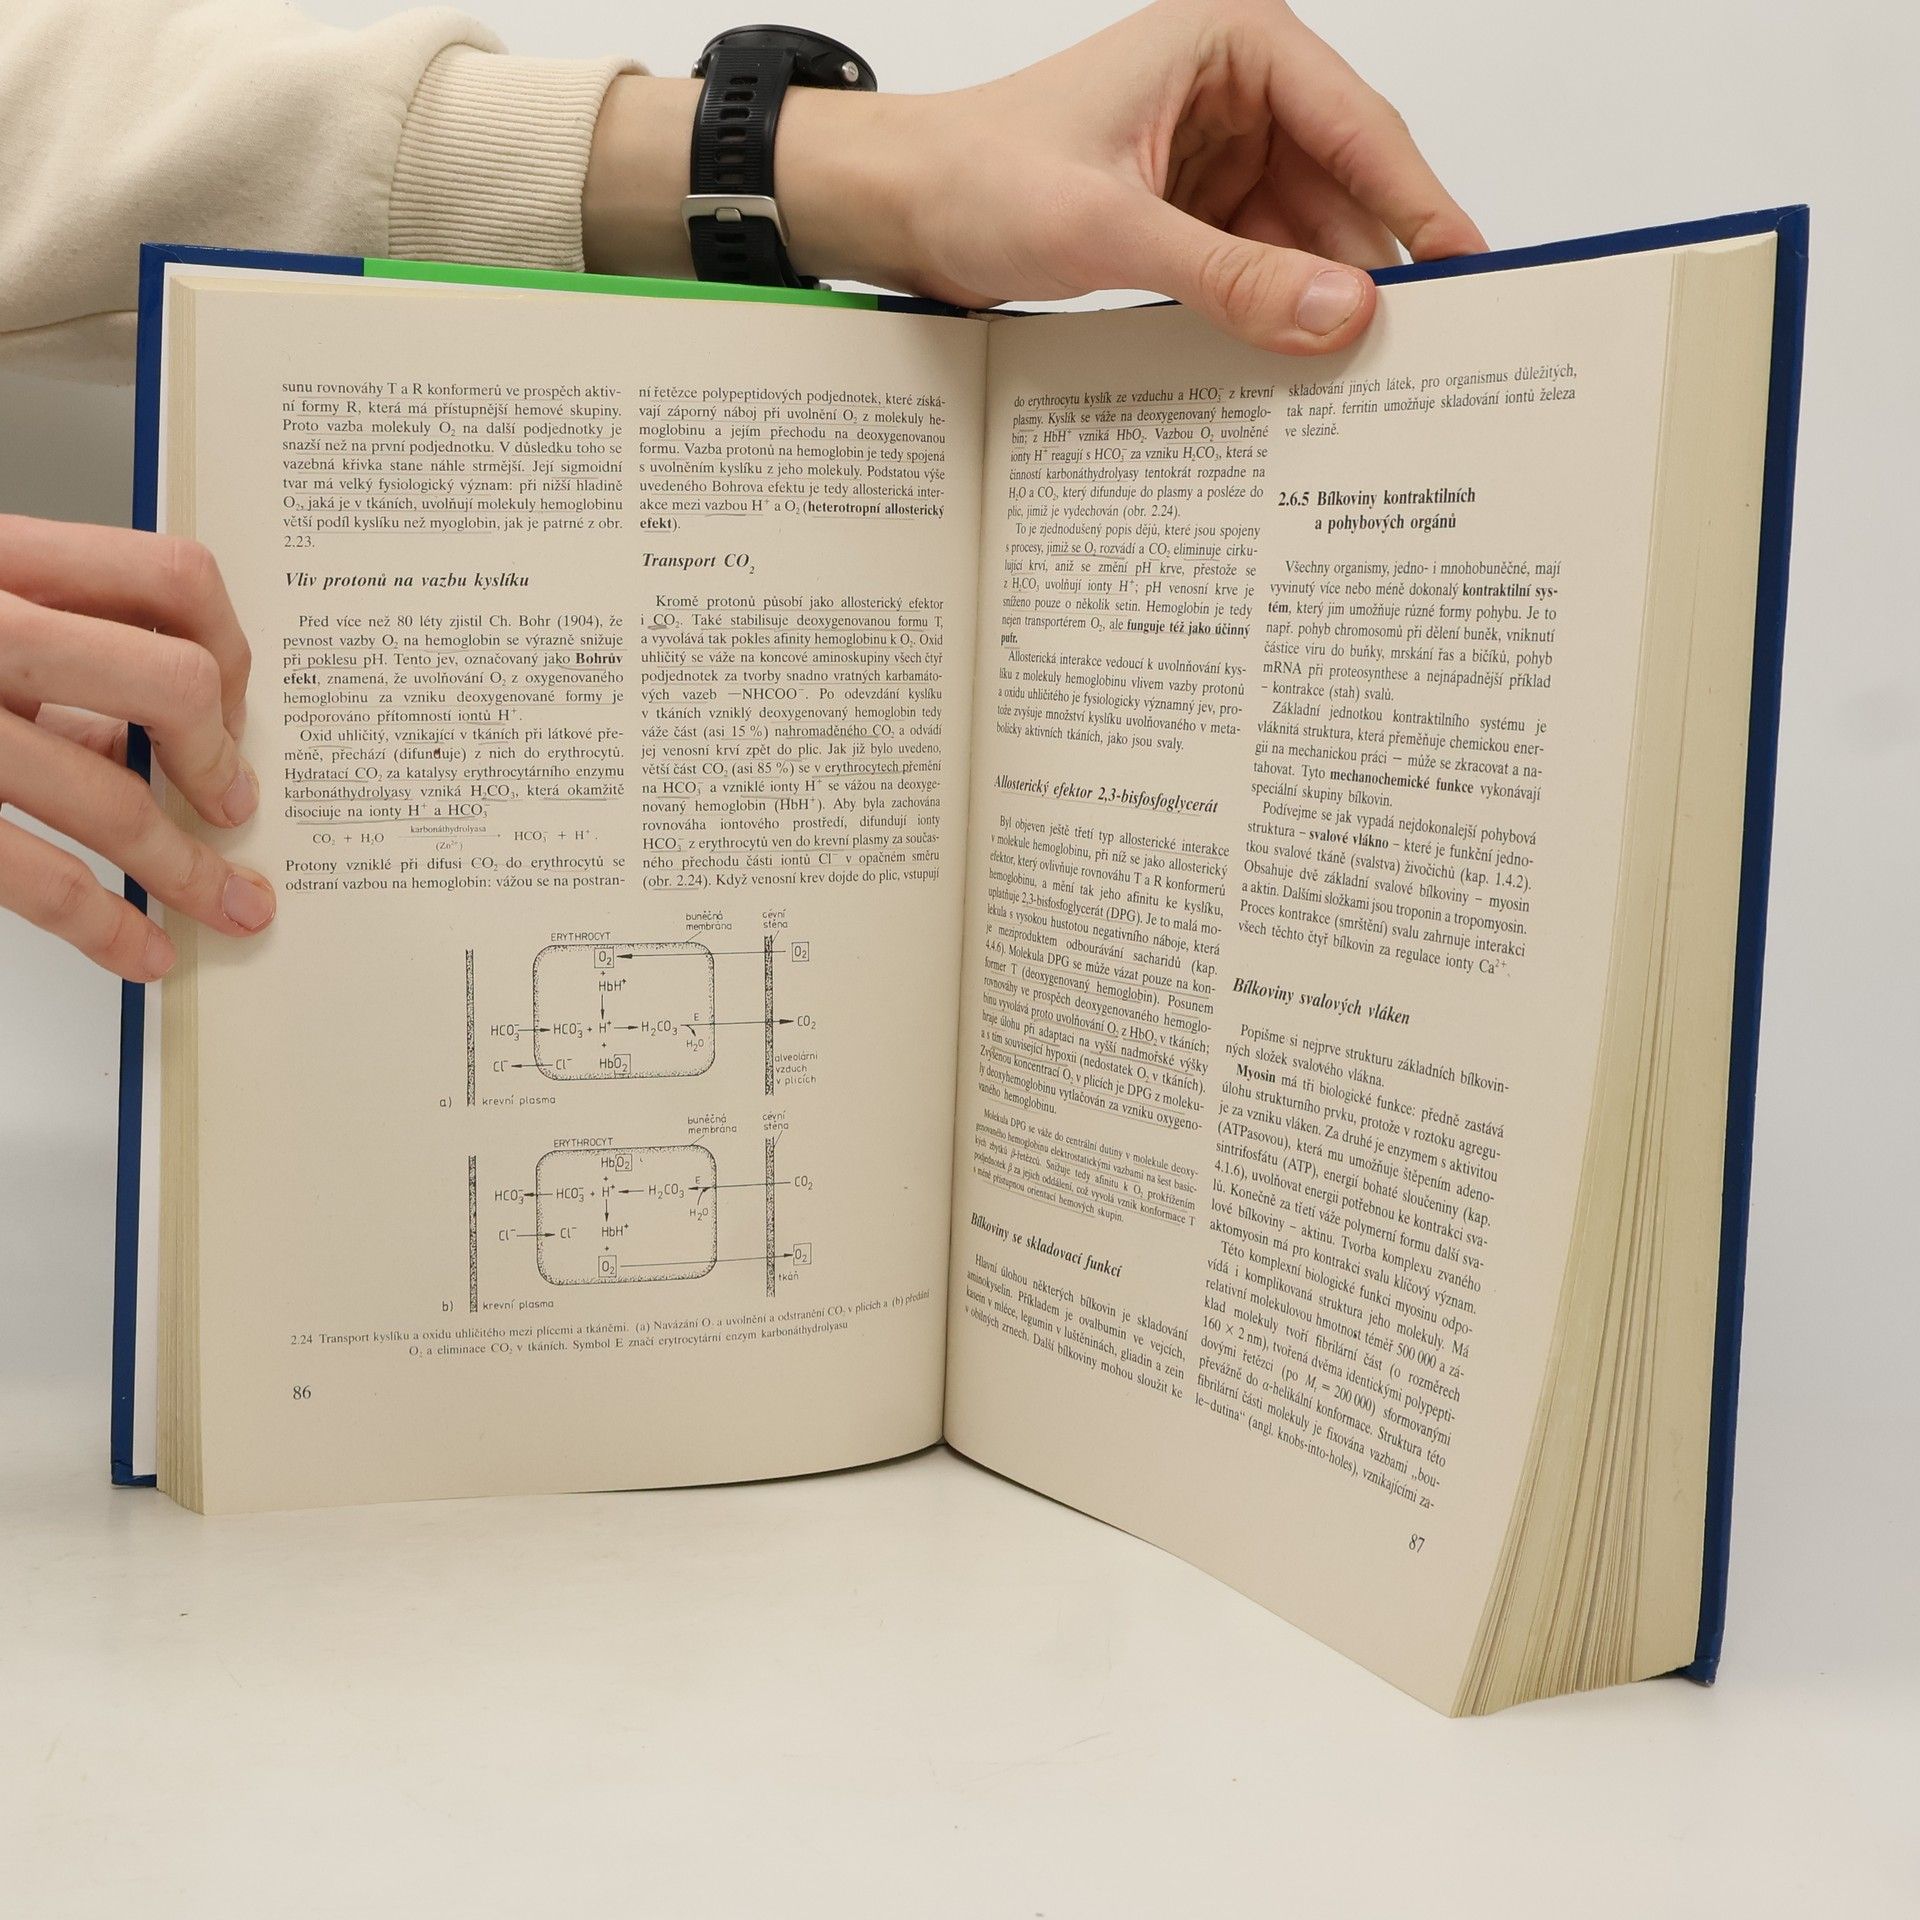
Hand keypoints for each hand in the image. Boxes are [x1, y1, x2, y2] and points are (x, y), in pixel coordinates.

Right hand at [0, 515, 273, 979]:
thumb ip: (47, 653)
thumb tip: (140, 740)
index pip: (171, 579)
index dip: (230, 653)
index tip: (234, 709)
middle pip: (172, 681)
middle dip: (220, 762)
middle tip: (233, 807)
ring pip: (112, 799)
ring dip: (189, 870)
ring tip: (227, 903)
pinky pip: (32, 876)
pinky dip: (105, 927)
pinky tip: (138, 950)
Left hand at [781, 0, 1485, 351]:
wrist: (903, 211)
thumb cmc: (980, 176)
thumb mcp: (1111, 230)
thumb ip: (1229, 276)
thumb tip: (1337, 312)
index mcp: (1234, 45)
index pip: (1357, 129)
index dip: (1419, 206)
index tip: (1469, 273)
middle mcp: (1240, 92)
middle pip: (1343, 189)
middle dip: (1371, 269)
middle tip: (1421, 354)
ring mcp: (1221, 157)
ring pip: (1306, 238)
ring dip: (1323, 303)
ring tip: (1365, 376)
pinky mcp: (1196, 214)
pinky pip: (1261, 267)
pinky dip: (1276, 314)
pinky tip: (1300, 366)